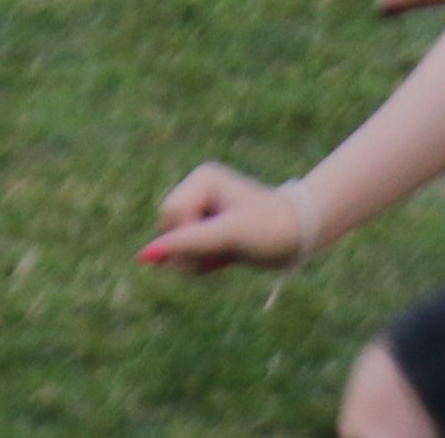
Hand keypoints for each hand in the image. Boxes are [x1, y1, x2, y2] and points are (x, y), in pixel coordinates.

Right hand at [139, 162, 319, 273]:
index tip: (220, 241)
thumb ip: (187, 243)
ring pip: (175, 247)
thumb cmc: (270, 228)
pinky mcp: (207, 230)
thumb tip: (143, 256)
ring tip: (227, 256)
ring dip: (197, 260)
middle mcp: (198, 192)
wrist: (302, 236)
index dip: (188, 238)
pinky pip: (187, 254)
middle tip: (223, 253)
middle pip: (168, 231)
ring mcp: (202, 211)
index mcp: (202, 180)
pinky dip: (202, 264)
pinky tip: (225, 260)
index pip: (170, 216)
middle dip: (191, 251)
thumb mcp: (228, 236)